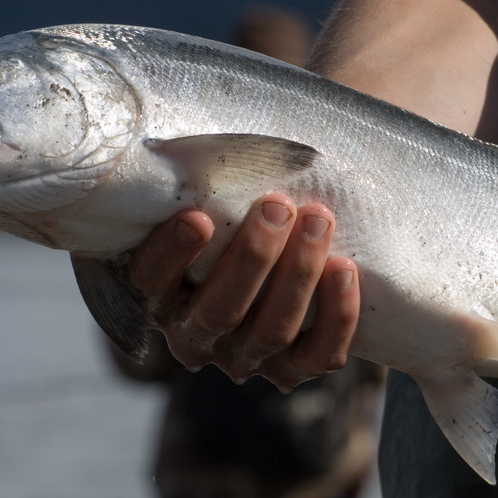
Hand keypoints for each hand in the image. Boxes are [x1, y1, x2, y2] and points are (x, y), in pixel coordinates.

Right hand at [128, 193, 360, 390]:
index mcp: (163, 297)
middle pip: (220, 311)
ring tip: (319, 220)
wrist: (289, 257)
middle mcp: (197, 337)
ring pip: (272, 331)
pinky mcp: (296, 369)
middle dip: (253, 257)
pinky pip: (320, 354)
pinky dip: (337, 314)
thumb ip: (200, 181)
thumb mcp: (210, 202)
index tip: (196, 217)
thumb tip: (200, 129)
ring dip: (299, 274)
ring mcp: (248, 358)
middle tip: (278, 206)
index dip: (170, 254)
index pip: (152, 283)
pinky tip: (345, 269)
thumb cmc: (237, 217)